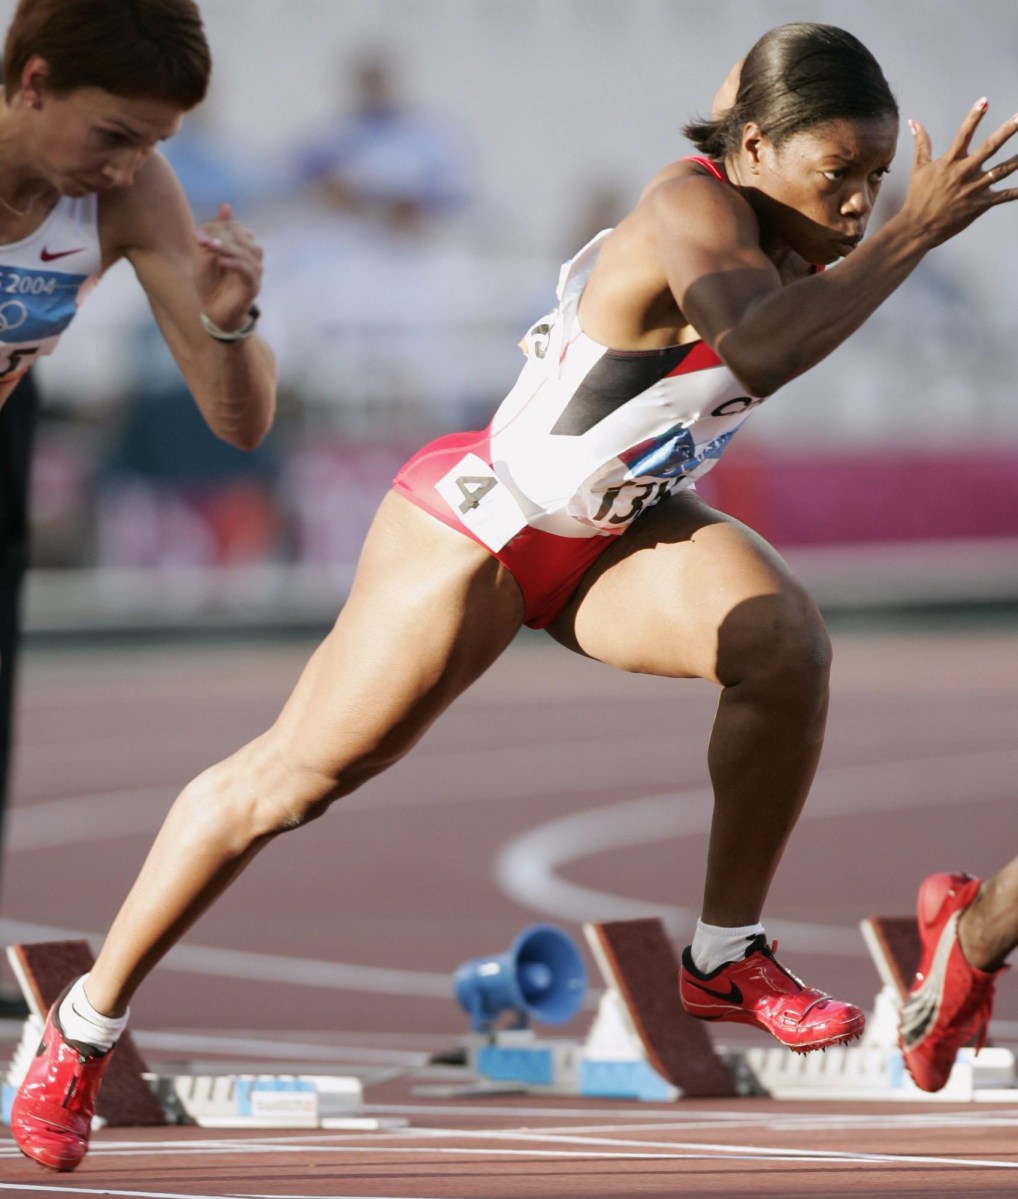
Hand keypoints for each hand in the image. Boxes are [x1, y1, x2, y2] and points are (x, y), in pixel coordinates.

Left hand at [194, 201, 263, 331]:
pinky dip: (235, 264)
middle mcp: (253, 260)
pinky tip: (221, 261)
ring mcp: (255, 274)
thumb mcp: (207, 254)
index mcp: (243, 249)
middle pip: (245, 238)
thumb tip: (226, 205)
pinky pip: (248, 272)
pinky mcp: (252, 288)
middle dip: (222, 235)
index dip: (219, 227)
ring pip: (248, 253)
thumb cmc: (209, 285)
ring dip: (228, 247)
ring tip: (210, 246)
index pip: (237, 229)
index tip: (198, 233)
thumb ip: (215, 232)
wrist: (212, 315)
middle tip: (201, 238)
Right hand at [903, 99, 1017, 246]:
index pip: (963, 135)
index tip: (984, 101)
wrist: (918, 228)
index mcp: (949, 162)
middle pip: (989, 148)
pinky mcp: (979, 205)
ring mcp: (973, 189)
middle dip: (1007, 131)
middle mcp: (963, 173)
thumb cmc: (918, 197)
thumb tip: (914, 122)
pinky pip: (1004, 197)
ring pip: (1002, 170)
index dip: (974, 117)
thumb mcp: (918, 168)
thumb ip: (921, 143)